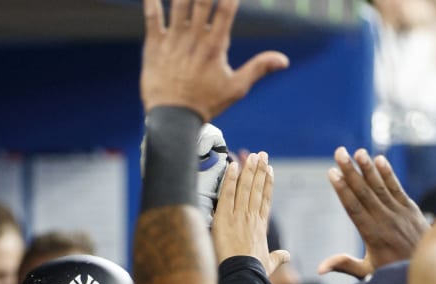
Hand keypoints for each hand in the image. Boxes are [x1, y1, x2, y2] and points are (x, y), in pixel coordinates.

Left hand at [140, 0, 288, 120]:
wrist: (172, 119)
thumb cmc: (206, 103)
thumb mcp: (236, 88)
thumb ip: (259, 68)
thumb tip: (284, 59)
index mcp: (215, 45)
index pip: (226, 9)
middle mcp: (194, 39)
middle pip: (201, 1)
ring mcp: (173, 41)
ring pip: (178, 4)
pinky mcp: (154, 45)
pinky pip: (152, 17)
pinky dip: (152, 1)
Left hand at [213, 150, 290, 275]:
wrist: (243, 276)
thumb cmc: (255, 273)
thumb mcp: (269, 264)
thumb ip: (278, 257)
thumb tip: (287, 256)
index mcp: (261, 226)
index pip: (266, 200)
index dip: (268, 184)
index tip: (270, 170)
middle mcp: (252, 217)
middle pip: (257, 189)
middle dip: (259, 170)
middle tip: (261, 155)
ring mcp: (239, 216)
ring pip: (245, 187)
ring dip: (249, 169)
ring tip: (252, 155)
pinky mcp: (225, 218)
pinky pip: (227, 194)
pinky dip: (230, 179)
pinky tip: (233, 166)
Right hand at [320, 147, 428, 278]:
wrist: (429, 268)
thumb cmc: (394, 271)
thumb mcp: (367, 272)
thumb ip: (344, 265)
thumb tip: (319, 268)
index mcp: (372, 234)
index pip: (354, 207)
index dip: (342, 189)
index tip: (332, 173)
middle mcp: (386, 220)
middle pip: (364, 192)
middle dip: (350, 171)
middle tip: (339, 153)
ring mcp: (400, 213)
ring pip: (380, 187)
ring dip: (368, 168)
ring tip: (357, 152)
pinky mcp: (411, 209)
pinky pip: (397, 188)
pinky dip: (388, 174)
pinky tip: (379, 160)